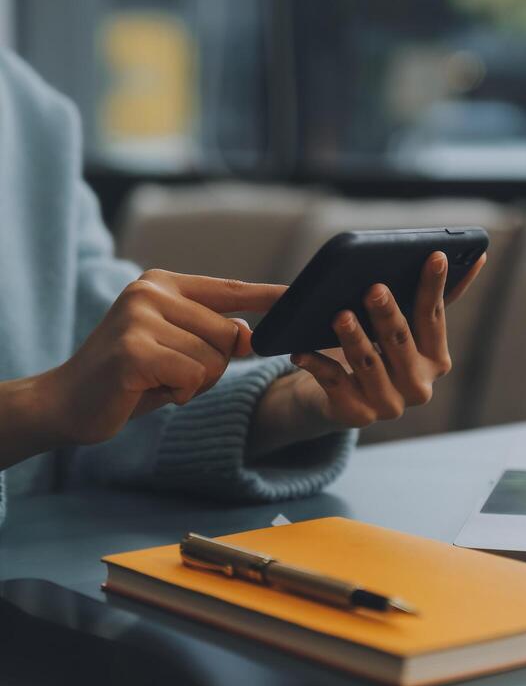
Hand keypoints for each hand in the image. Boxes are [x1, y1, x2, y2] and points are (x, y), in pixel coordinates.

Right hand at [40, 270, 285, 445]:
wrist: (67, 402)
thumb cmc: (128, 377)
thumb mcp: (175, 348)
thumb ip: (210, 336)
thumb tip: (249, 337)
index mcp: (162, 283)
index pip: (229, 288)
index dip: (267, 296)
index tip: (298, 295)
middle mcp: (150, 290)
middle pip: (228, 334)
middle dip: (212, 366)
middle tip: (171, 374)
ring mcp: (139, 317)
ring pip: (213, 359)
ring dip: (192, 383)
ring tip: (155, 380)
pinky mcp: (134, 349)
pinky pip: (192, 377)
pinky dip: (178, 393)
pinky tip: (147, 390)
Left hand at [288, 251, 484, 430]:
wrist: (337, 399)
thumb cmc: (377, 351)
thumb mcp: (406, 326)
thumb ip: (435, 297)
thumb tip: (478, 257)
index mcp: (436, 360)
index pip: (433, 317)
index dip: (434, 286)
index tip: (435, 256)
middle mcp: (418, 387)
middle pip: (400, 341)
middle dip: (387, 313)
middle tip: (374, 287)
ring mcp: (388, 405)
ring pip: (368, 364)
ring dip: (354, 338)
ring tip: (340, 315)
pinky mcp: (356, 415)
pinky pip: (334, 383)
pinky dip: (317, 364)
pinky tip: (301, 350)